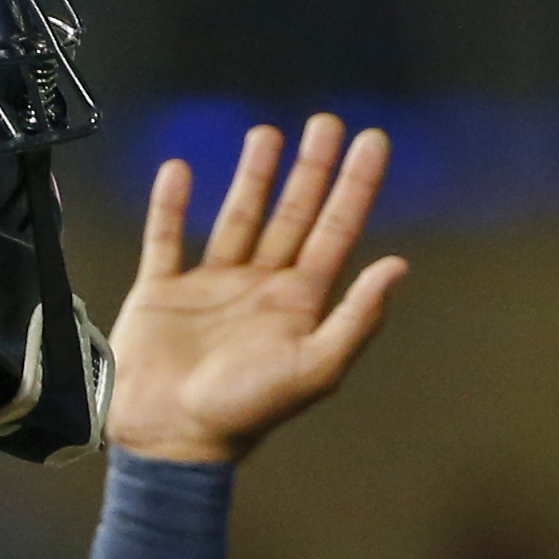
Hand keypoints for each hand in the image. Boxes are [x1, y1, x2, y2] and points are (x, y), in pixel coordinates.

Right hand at [106, 114, 408, 464]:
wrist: (169, 436)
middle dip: (311, 169)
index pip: (335, 231)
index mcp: (298, 304)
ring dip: (252, 177)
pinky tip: (179, 170)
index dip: (355, 186)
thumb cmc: (243, 412)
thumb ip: (357, 318)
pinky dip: (169, 205)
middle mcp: (258, 287)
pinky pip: (166, 238)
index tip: (372, 141)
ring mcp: (209, 287)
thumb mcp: (314, 369)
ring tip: (265, 135)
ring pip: (236, 218)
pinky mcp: (161, 292)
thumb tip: (398, 266)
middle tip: (327, 123)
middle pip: (292, 215)